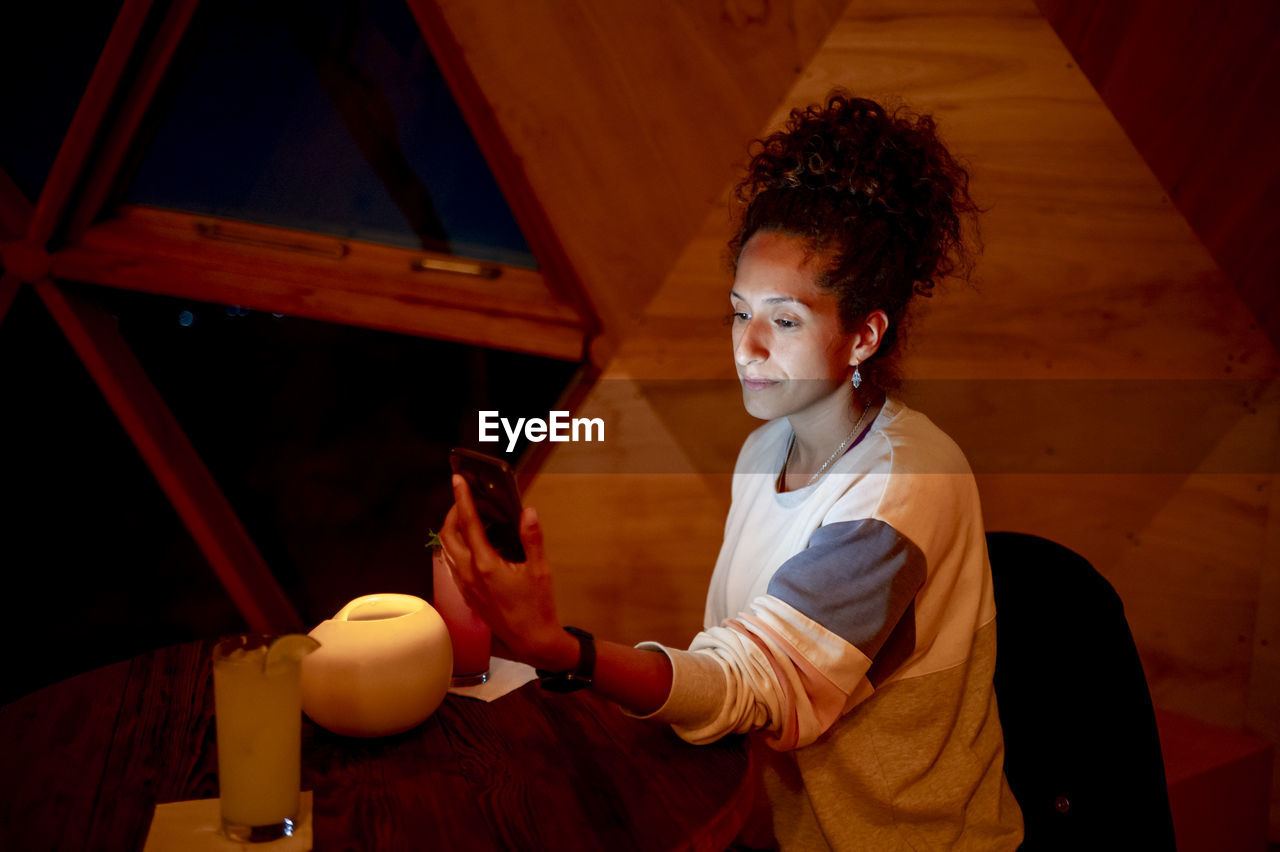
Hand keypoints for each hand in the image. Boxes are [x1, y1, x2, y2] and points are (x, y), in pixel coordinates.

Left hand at [439, 475, 577, 671]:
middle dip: (453, 512)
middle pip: (448, 535)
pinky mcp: (467, 594)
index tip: (458, 479)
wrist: (531, 640)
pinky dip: (458, 546)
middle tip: (466, 499)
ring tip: (471, 518)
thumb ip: (532, 538)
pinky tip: (476, 544)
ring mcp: (465, 586)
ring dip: (454, 530)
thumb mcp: (540, 570)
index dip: (462, 498)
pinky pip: (453, 563)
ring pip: (447, 550)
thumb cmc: (537, 607)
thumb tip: (527, 512)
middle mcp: (469, 575)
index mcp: (486, 565)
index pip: (468, 523)